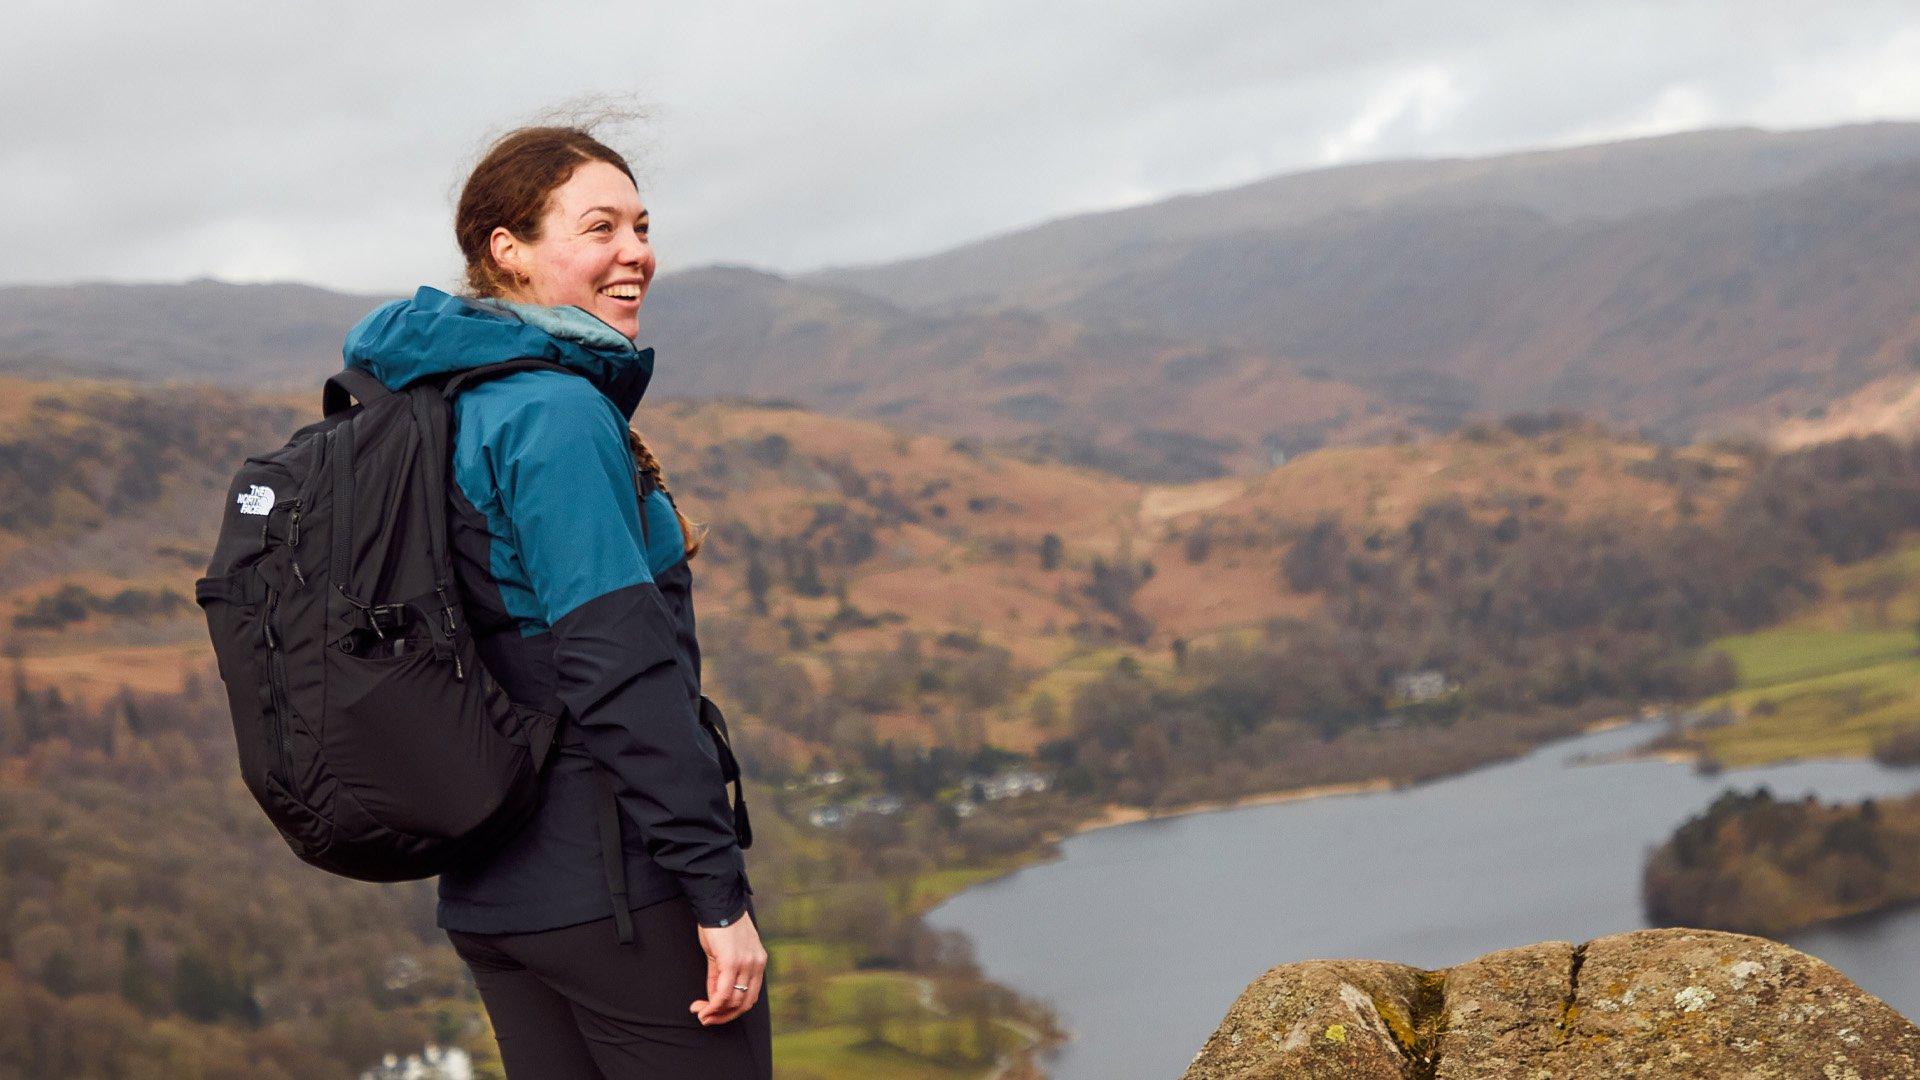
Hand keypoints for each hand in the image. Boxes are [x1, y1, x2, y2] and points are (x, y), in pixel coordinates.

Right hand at [689, 909, 766, 1024]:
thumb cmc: (719, 926)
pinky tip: (703, 1009)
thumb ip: (721, 977)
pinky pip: (724, 993)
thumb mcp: (724, 954)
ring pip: (734, 1001)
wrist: (717, 904)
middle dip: (724, 1016)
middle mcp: (757, 964)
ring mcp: (746, 964)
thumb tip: (714, 998)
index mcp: (758, 962)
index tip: (714, 1013)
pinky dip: (713, 1005)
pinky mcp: (732, 962)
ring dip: (715, 1012)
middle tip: (706, 1018)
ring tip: (700, 1012)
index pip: (750, 997)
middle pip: (744, 1004)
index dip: (732, 1010)